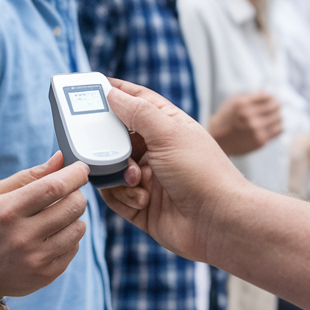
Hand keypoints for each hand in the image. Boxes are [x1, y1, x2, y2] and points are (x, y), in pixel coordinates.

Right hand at [0, 151, 89, 299]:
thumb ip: (30, 175)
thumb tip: (61, 158)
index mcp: (8, 210)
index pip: (54, 187)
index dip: (74, 174)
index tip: (81, 169)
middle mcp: (23, 236)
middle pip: (73, 206)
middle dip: (77, 193)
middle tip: (69, 192)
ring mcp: (36, 259)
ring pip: (79, 228)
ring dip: (74, 217)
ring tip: (57, 216)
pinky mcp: (46, 275)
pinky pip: (74, 248)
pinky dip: (69, 238)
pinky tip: (52, 236)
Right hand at [99, 78, 247, 263]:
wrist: (218, 222)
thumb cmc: (201, 172)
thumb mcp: (168, 133)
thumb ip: (136, 111)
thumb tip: (111, 93)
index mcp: (167, 126)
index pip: (136, 102)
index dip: (115, 93)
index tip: (91, 87)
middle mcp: (156, 150)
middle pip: (117, 137)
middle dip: (108, 142)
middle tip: (99, 143)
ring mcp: (148, 179)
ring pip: (112, 168)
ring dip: (118, 174)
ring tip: (135, 180)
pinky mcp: (141, 206)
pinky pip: (115, 196)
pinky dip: (123, 196)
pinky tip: (142, 199)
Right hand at [208, 92, 282, 154]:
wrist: (218, 141)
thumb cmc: (226, 119)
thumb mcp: (233, 102)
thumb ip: (249, 96)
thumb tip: (268, 94)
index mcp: (242, 104)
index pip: (268, 97)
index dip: (272, 97)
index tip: (272, 99)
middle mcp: (249, 116)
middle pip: (275, 106)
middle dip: (276, 106)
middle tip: (276, 107)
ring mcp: (255, 129)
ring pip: (279, 118)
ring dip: (278, 116)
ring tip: (274, 116)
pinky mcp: (260, 140)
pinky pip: (278, 130)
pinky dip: (278, 126)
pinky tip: (272, 125)